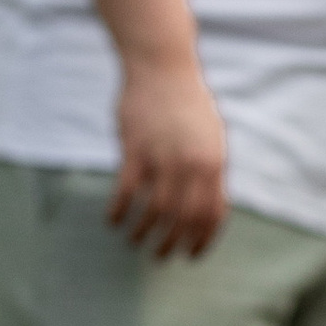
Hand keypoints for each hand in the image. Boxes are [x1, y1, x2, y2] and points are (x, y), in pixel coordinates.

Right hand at [108, 58, 228, 258]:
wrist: (162, 67)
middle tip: (160, 257)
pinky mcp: (135, 149)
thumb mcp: (211, 137)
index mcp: (213, 164)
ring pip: (154, 210)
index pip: (212, 215)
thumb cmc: (187, 104)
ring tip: (135, 242)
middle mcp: (191, 164)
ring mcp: (163, 157)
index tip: (191, 256)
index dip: (202, 241)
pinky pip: (126, 191)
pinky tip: (112, 221)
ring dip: (143, 233)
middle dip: (172, 244)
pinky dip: (118, 211)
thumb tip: (209, 208)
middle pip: (183, 219)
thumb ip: (211, 172)